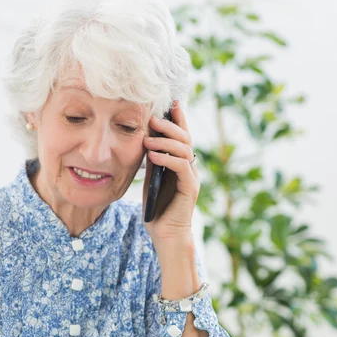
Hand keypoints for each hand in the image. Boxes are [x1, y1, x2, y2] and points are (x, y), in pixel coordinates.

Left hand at [142, 101, 199, 245]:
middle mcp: (190, 168)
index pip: (182, 136)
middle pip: (186, 138)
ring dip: (166, 141)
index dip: (178, 118)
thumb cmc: (157, 209)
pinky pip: (181, 167)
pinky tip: (153, 155)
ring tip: (148, 137)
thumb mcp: (151, 180)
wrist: (165, 235)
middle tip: (154, 117)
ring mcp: (191, 178)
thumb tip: (145, 139)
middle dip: (171, 125)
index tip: (170, 102)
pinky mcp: (189, 188)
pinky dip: (167, 158)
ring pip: (185, 150)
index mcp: (181, 164)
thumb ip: (153, 161)